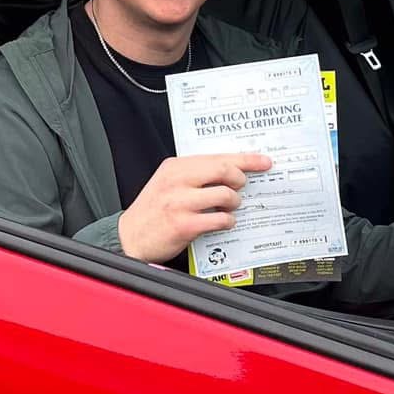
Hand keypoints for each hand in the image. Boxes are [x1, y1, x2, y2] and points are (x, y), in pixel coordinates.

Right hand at [117, 153, 272, 264]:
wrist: (130, 236)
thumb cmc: (153, 210)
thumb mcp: (168, 183)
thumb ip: (195, 175)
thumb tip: (231, 172)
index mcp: (175, 167)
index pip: (217, 156)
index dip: (245, 159)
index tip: (263, 162)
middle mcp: (177, 181)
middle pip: (224, 170)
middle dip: (240, 179)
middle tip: (242, 187)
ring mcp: (180, 203)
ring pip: (225, 195)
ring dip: (234, 203)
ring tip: (229, 207)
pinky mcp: (184, 224)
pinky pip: (219, 219)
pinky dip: (227, 221)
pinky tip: (223, 222)